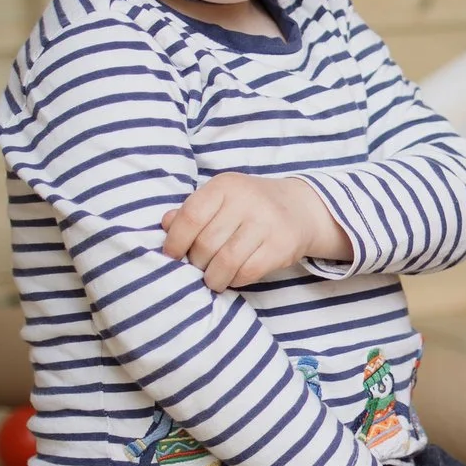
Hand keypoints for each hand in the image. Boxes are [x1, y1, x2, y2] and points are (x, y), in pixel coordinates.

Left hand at [161, 174, 351, 289]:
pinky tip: (233, 277)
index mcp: (225, 186)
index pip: (191, 215)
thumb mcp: (220, 199)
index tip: (172, 255)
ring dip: (213, 277)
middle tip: (197, 268)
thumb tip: (166, 225)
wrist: (299, 208)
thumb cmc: (248, 207)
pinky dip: (235, 279)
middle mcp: (247, 200)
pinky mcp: (281, 245)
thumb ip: (192, 211)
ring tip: (212, 278)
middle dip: (196, 262)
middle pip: (206, 243)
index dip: (175, 241)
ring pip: (226, 261)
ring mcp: (267, 223)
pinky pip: (248, 271)